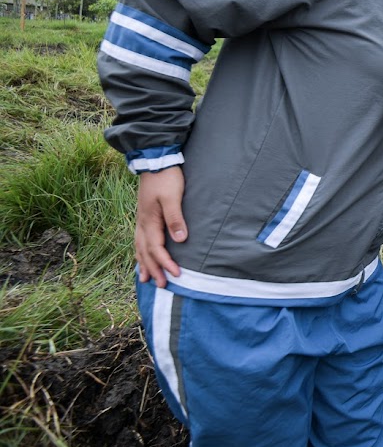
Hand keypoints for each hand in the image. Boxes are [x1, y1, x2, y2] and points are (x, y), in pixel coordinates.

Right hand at [135, 168, 186, 286]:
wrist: (155, 161)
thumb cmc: (166, 178)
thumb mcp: (173, 197)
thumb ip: (175, 218)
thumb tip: (179, 240)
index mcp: (149, 221)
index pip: (156, 248)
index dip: (166, 263)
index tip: (177, 275)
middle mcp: (142, 223)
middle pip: (145, 252)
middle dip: (154, 269)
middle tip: (163, 285)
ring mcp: (141, 220)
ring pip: (140, 247)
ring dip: (144, 263)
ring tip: (146, 279)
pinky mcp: (144, 216)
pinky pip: (140, 240)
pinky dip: (141, 252)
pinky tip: (142, 256)